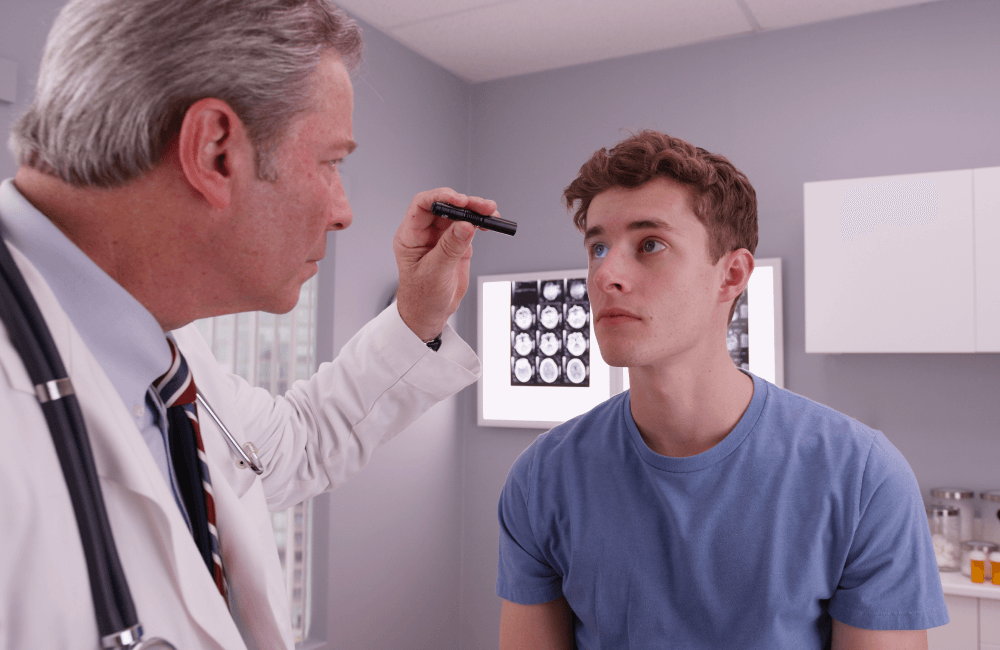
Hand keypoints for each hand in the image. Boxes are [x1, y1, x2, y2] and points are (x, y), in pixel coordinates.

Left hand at [393, 188, 497, 341]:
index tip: (460, 201)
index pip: (422, 205)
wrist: (430, 313)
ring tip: (490, 213)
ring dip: (475, 210)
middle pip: (444, 206)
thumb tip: (465, 226)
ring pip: (458, 214)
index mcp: (410, 236)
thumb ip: (450, 248)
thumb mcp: (435, 273)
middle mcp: (426, 233)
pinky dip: (480, 222)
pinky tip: (489, 222)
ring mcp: (442, 237)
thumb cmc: (422, 297)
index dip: (441, 198)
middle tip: (481, 207)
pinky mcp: (456, 244)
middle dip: (464, 203)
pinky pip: (469, 226)